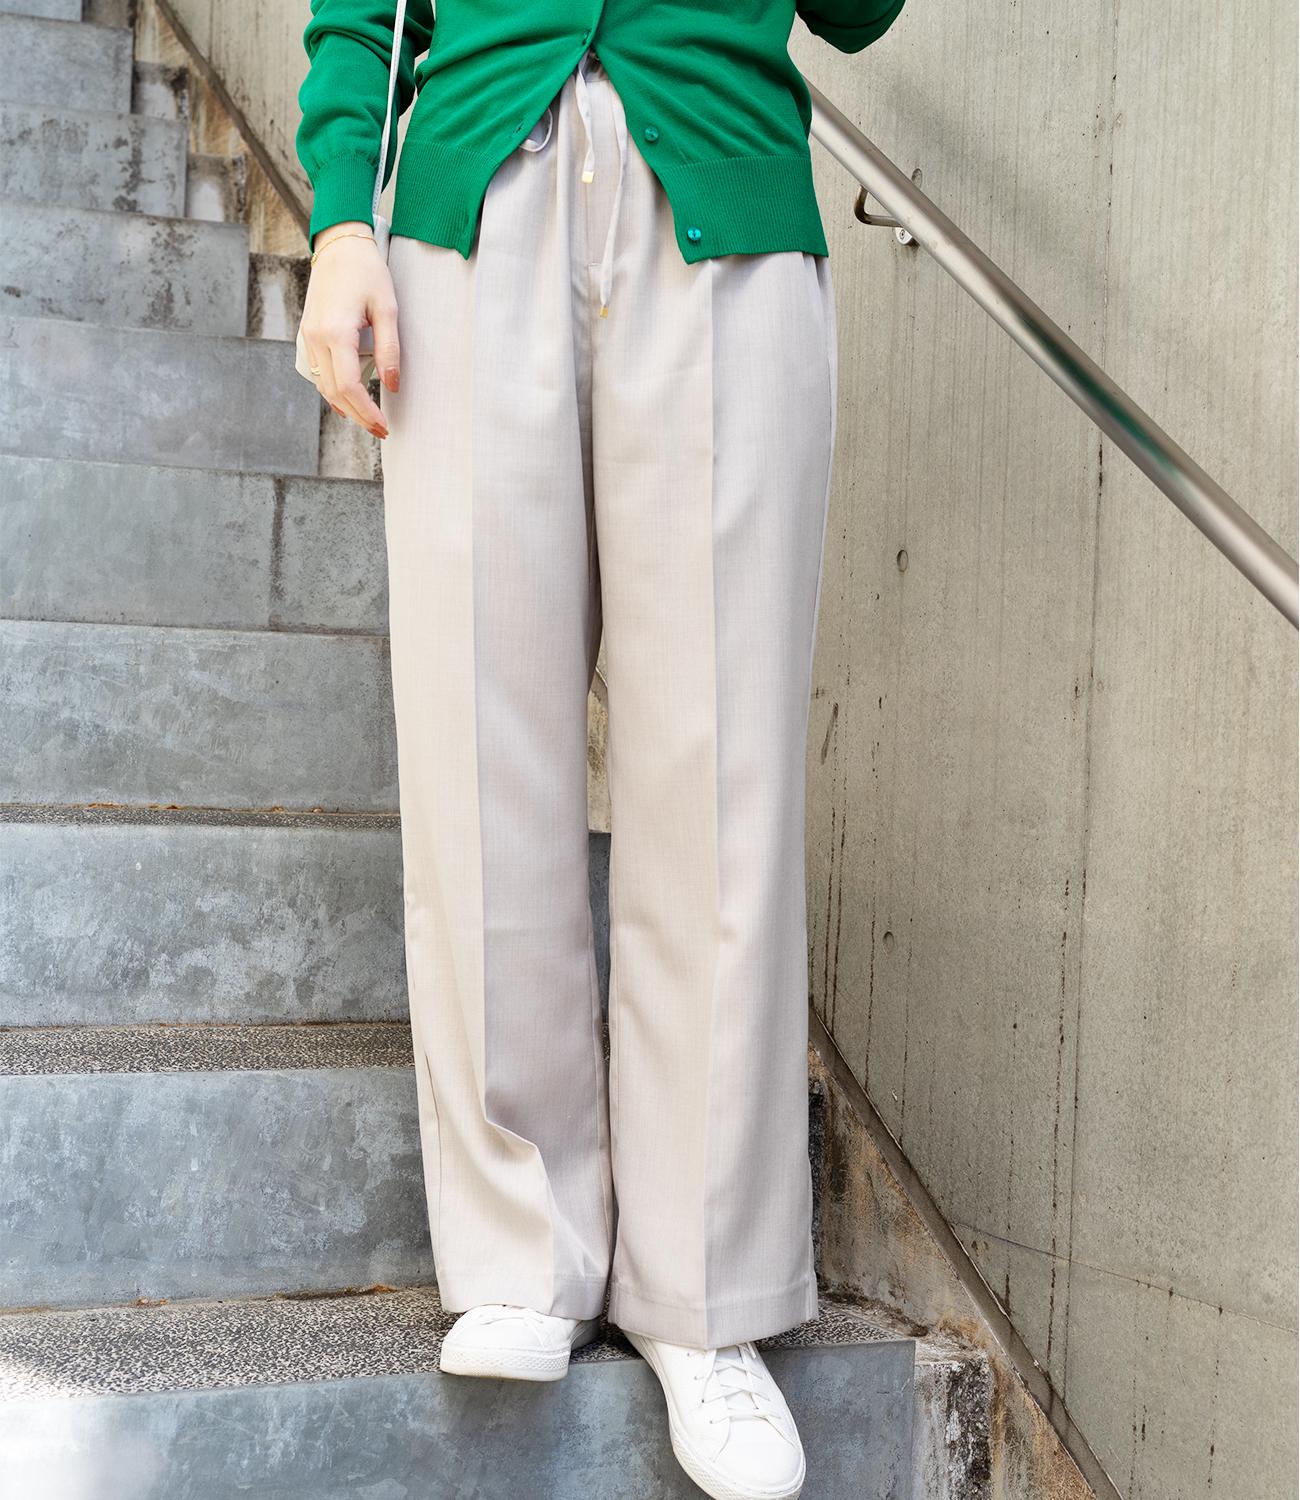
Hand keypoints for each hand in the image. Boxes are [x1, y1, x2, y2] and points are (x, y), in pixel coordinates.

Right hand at [300, 221, 399, 438]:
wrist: (339, 246)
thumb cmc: (367, 272)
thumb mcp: (387, 309)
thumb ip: (389, 348)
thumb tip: (392, 384)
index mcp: (336, 332)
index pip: (348, 386)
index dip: (366, 411)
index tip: (384, 425)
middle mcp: (316, 338)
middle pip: (334, 392)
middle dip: (358, 416)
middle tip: (380, 429)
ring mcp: (308, 337)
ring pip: (323, 386)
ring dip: (345, 407)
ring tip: (368, 419)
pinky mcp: (307, 334)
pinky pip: (317, 372)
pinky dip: (333, 391)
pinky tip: (348, 400)